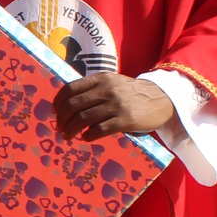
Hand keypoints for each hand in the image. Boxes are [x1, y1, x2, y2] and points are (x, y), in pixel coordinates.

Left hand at [53, 73, 174, 140]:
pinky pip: (99, 130)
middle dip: (62, 119)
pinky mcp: (125, 120)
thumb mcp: (112, 83)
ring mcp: (116, 105)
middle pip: (73, 105)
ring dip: (71, 130)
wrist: (161, 99)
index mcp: (101, 79)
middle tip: (60, 127)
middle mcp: (107, 90)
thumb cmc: (131, 93)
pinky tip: (86, 138)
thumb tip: (67, 105)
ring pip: (83, 119)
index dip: (58, 102)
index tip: (55, 111)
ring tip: (68, 136)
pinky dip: (88, 136)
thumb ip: (93, 89)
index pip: (70, 88)